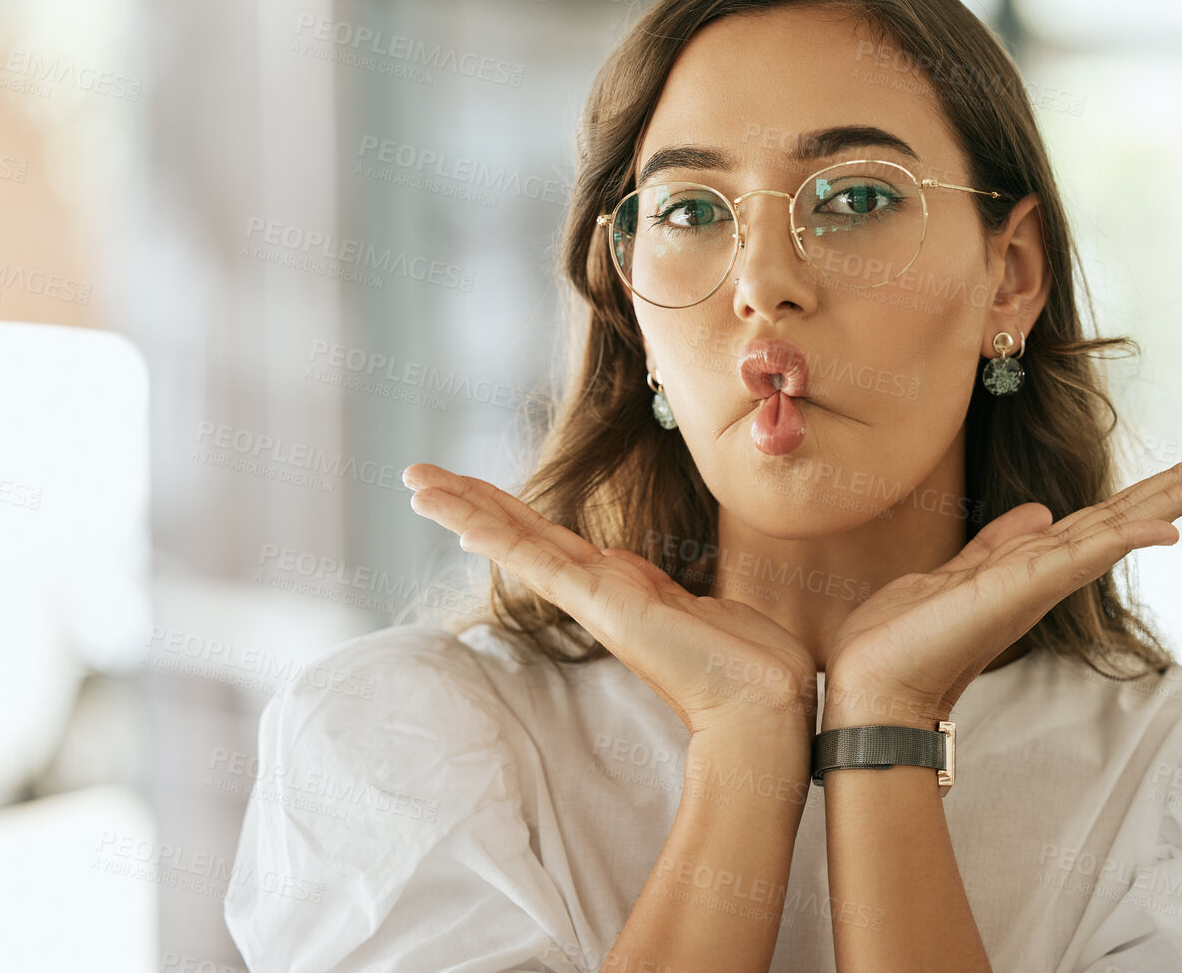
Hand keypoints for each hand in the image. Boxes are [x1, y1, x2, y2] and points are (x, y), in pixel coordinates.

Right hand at [403, 463, 819, 736]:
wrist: (766, 706)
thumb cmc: (751, 664)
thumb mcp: (704, 608)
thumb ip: (670, 591)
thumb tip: (646, 574)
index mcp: (622, 588)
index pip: (551, 540)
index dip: (507, 513)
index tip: (467, 495)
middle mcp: (602, 591)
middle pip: (523, 533)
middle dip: (469, 502)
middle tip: (415, 476)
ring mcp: (599, 600)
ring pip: (520, 542)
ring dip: (466, 511)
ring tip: (416, 485)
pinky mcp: (606, 607)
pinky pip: (543, 565)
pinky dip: (502, 542)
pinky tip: (463, 525)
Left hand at [819, 450, 1181, 728]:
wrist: (870, 686)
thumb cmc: (903, 639)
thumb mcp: (954, 574)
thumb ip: (997, 545)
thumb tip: (1037, 513)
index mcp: (1031, 566)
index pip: (1102, 519)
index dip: (1148, 494)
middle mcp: (1045, 574)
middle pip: (1124, 521)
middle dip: (1177, 491)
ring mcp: (1038, 583)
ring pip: (1117, 532)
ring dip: (1169, 504)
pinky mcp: (1021, 590)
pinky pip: (1082, 558)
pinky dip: (1125, 541)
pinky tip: (1165, 528)